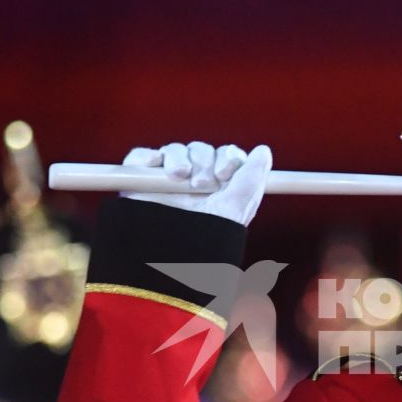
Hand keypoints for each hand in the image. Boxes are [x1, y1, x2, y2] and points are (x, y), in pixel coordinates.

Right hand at [121, 142, 270, 225]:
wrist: (176, 252)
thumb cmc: (212, 233)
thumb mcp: (240, 203)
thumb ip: (254, 174)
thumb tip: (263, 150)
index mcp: (218, 185)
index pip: (224, 155)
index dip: (226, 158)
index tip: (224, 174)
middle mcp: (193, 181)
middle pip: (200, 149)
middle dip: (204, 161)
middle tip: (202, 184)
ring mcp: (164, 180)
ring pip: (173, 150)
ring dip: (178, 158)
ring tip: (180, 177)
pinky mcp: (138, 181)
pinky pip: (140, 157)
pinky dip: (147, 157)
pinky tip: (155, 166)